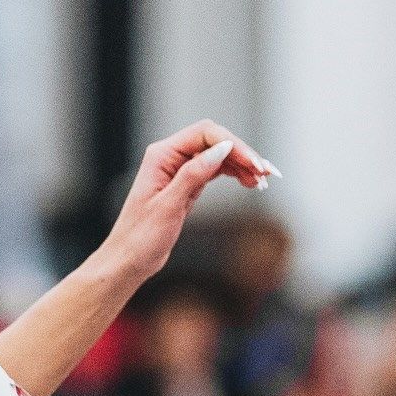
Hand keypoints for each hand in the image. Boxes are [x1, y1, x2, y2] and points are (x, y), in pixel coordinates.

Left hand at [102, 120, 276, 282]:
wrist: (128, 261)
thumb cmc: (141, 237)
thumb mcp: (169, 206)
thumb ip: (194, 174)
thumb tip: (222, 149)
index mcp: (161, 155)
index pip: (205, 134)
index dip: (234, 145)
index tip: (254, 165)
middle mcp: (170, 157)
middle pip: (215, 141)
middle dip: (243, 154)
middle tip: (267, 174)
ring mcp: (178, 170)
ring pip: (218, 156)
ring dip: (242, 166)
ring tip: (263, 181)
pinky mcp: (186, 185)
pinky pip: (214, 171)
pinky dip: (234, 175)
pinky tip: (249, 183)